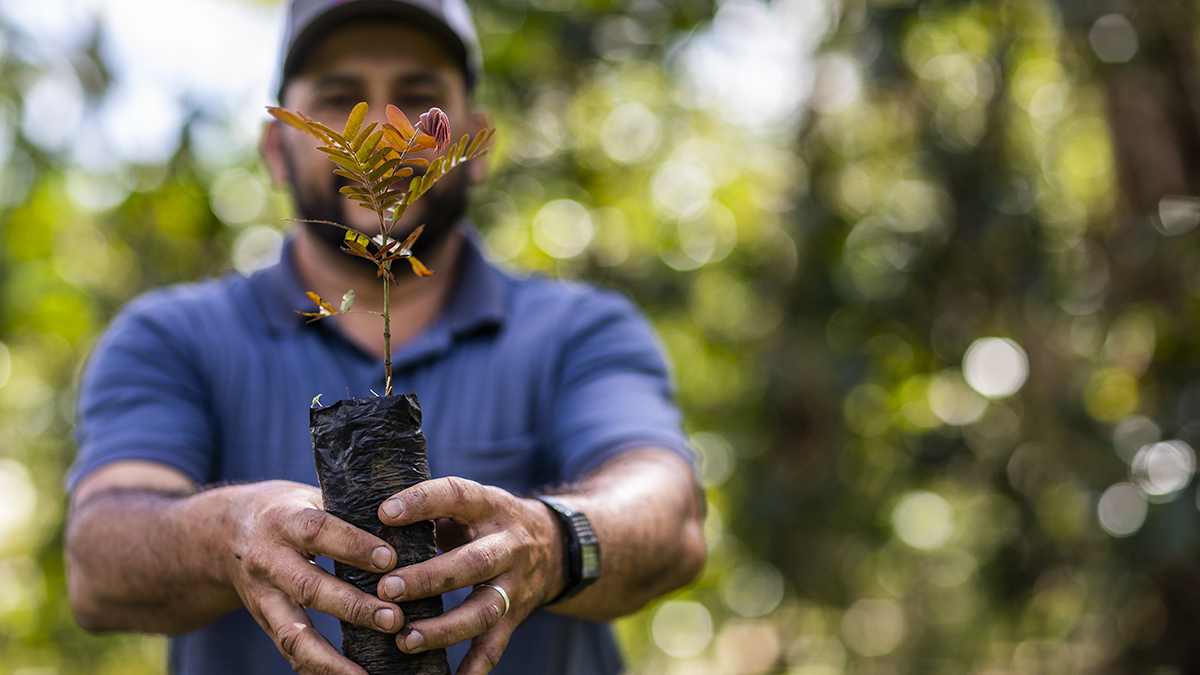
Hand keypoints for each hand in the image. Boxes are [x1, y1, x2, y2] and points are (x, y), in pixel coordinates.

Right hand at [225, 480, 404, 673]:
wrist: (226, 534)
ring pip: (293, 632)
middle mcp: (269, 560)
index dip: (353, 545)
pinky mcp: (264, 621)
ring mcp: (262, 596)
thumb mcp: (312, 498)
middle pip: (309, 587)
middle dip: (353, 606)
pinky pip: (289, 652)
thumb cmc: (290, 511)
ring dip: (331, 658)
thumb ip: (351, 510)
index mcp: (285, 520)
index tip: (390, 559)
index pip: (318, 531)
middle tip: (394, 619)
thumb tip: (412, 519)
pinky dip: (317, 670)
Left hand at [375, 477, 564, 673]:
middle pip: (474, 562)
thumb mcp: (468, 505)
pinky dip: (475, 666)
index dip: (423, 502)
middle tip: (386, 589)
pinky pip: (496, 645)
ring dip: (445, 628)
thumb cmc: (487, 522)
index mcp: (490, 506)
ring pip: (484, 609)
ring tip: (405, 639)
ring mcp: (514, 583)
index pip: (458, 495)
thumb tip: (366, 513)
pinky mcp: (516, 614)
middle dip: (429, 578)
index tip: (384, 514)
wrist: (553, 545)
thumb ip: (430, 509)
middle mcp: (508, 544)